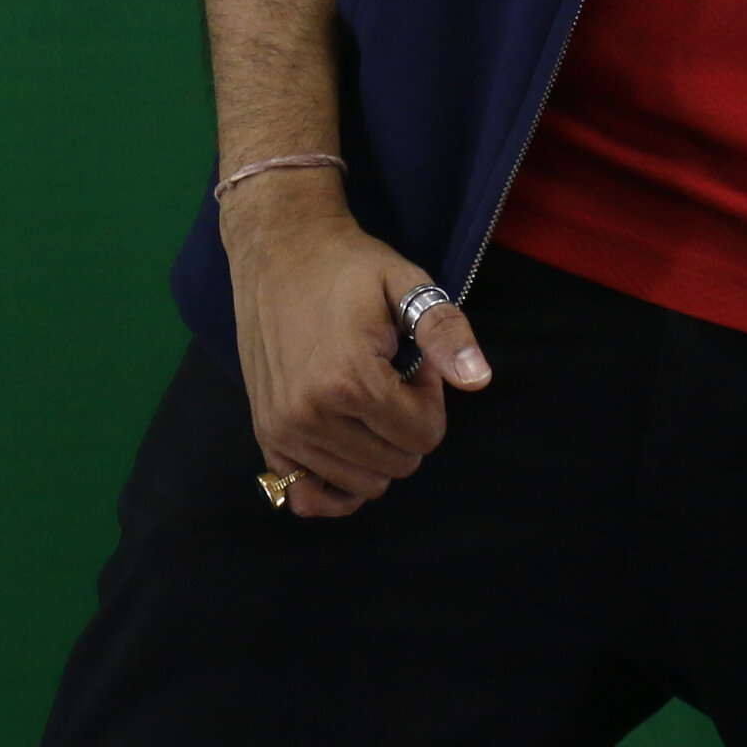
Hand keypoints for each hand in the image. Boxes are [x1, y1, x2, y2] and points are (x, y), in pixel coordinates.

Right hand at [222, 178, 491, 520]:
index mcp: (350, 380)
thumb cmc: (348, 267)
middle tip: (387, 373)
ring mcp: (283, 432)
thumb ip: (445, 333)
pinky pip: (307, 497)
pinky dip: (335, 484)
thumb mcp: (407, 285)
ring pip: (362, 483)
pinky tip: (345, 446)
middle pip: (397, 464)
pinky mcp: (266, 438)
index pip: (424, 435)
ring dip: (376, 446)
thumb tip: (479, 380)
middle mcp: (310, 416)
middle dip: (406, 423)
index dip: (429, 396)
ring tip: (362, 392)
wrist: (278, 249)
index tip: (410, 358)